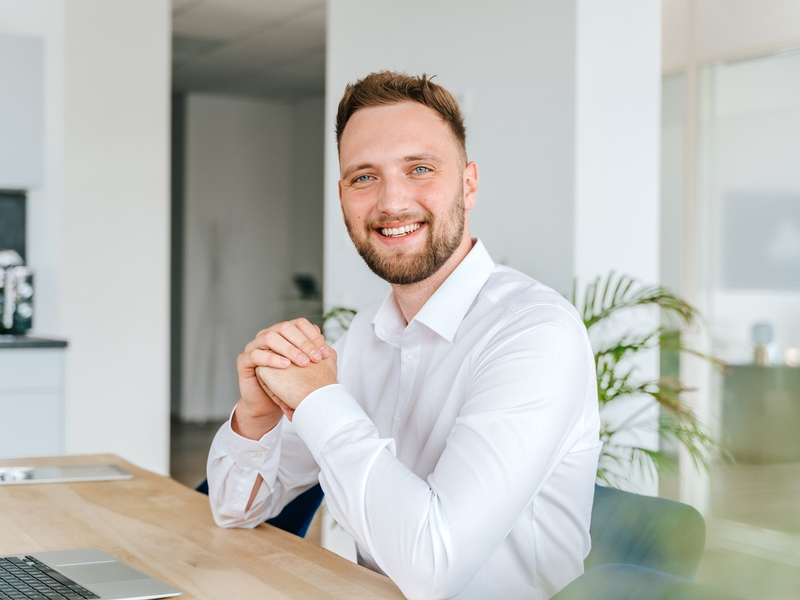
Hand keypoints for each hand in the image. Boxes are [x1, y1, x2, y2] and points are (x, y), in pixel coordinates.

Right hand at [234, 318, 330, 438]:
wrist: (269, 405)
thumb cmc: (289, 384)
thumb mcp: (304, 368)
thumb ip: (311, 350)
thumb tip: (322, 335)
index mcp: (283, 334)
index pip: (299, 324)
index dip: (313, 336)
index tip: (325, 352)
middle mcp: (268, 336)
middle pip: (285, 327)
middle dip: (303, 342)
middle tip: (316, 358)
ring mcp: (254, 346)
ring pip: (269, 337)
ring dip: (289, 349)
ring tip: (303, 363)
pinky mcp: (244, 361)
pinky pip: (256, 355)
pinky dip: (271, 358)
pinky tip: (285, 366)